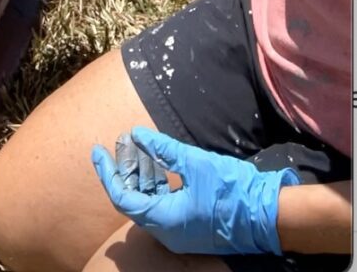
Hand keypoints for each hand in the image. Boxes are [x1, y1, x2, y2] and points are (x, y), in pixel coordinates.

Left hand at [92, 127, 299, 255]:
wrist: (268, 216)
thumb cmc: (231, 189)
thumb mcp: (194, 163)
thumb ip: (162, 149)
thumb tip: (136, 134)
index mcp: (164, 221)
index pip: (122, 197)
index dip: (107, 173)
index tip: (97, 151)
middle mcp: (167, 232)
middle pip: (134, 199)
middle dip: (126, 169)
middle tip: (123, 142)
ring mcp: (180, 231)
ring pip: (149, 201)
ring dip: (142, 174)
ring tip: (139, 145)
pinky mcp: (191, 225)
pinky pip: (164, 204)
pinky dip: (158, 183)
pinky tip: (159, 161)